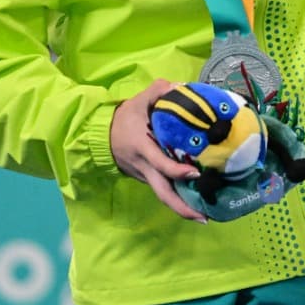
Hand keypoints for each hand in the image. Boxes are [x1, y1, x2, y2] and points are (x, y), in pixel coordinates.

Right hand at [110, 79, 205, 221]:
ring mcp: (144, 176)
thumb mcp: (138, 101)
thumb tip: (179, 86)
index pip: (160, 164)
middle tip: (204, 218)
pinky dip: (178, 196)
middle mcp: (144, 168)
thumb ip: (158, 91)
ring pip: (163, 195)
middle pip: (163, 194)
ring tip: (205, 215)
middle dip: (182, 208)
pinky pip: (163, 188)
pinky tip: (196, 199)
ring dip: (182, 207)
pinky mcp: (146, 178)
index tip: (195, 174)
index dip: (177, 171)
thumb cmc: (123, 118)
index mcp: (143, 149)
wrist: (99, 135)